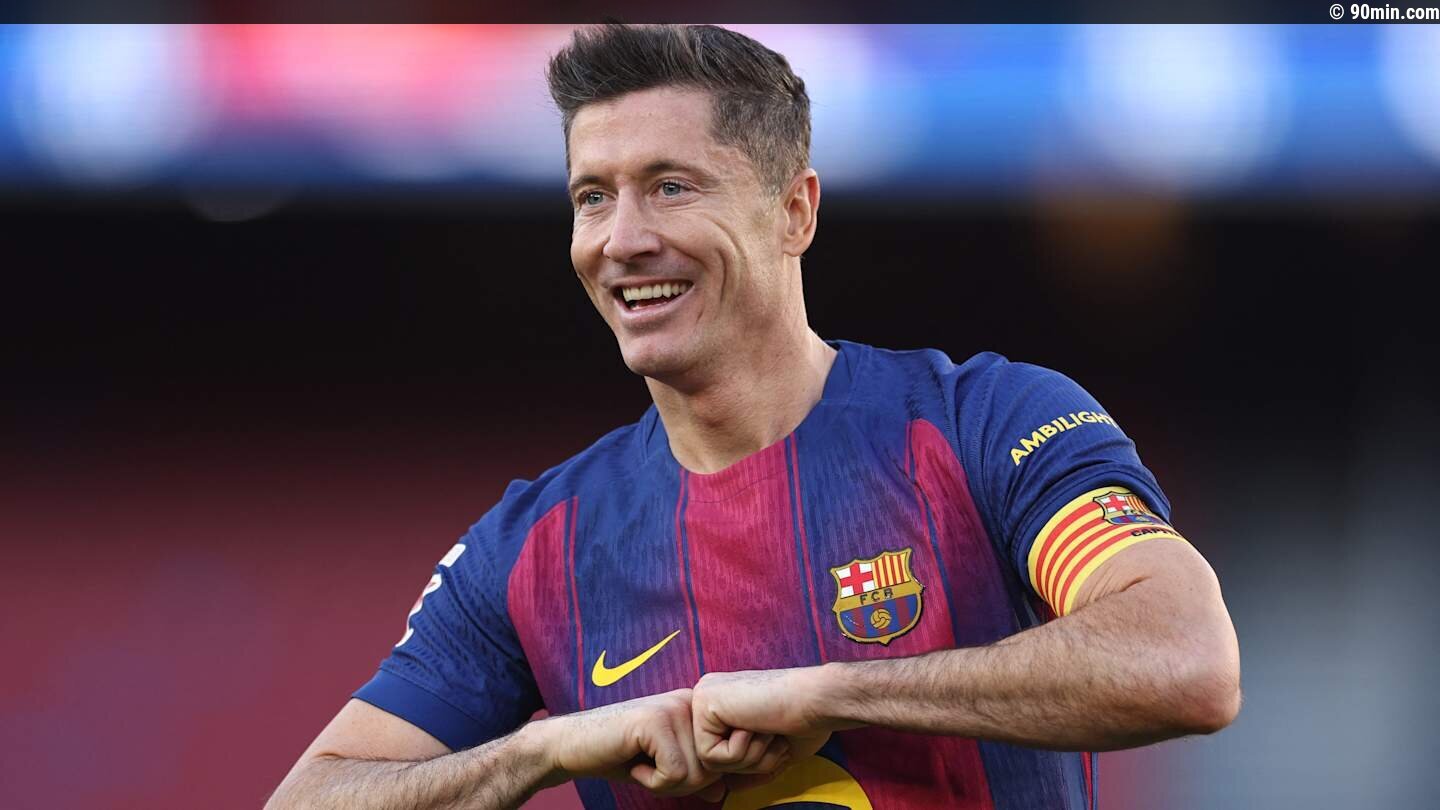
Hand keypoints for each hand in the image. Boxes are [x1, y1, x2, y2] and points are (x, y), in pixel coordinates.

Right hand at [536, 689, 729, 800]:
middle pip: (712, 770)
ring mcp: (673, 708)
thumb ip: (692, 775)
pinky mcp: (655, 721)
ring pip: (696, 774)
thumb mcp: (661, 767)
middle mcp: (689, 702)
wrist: (572, 745)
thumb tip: (721, 792)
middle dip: (678, 783)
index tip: (660, 766)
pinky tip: (632, 760)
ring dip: (663, 782)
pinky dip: (651, 780)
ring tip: (639, 760)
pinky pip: (674, 773)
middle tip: (647, 766)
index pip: (720, 761)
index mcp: (694, 709)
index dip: (692, 779)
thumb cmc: (617, 754)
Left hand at [690, 666, 857, 777]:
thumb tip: (729, 787)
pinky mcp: (705, 702)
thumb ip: (750, 763)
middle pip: (713, 759)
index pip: (722, 754)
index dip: (754, 759)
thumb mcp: (775, 750)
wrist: (819, 698)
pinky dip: (740, 751)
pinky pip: (709, 756)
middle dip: (751, 761)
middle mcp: (710, 695)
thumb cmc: (806, 720)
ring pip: (709, 761)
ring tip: (767, 729)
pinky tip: (757, 724)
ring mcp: (704, 696)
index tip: (777, 737)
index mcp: (725, 703)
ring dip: (748, 756)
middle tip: (773, 735)